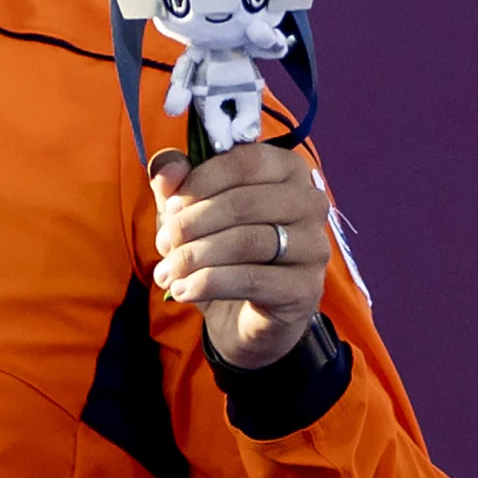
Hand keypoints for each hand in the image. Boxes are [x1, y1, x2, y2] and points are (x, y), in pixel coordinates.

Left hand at [151, 140, 328, 367]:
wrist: (241, 315)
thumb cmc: (221, 251)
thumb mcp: (190, 211)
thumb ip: (175, 183)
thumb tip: (166, 171)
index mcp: (288, 170)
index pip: (246, 162)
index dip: (201, 181)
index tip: (171, 208)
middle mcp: (310, 203)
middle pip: (244, 203)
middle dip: (192, 225)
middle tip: (163, 245)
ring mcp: (314, 246)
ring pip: (246, 241)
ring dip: (195, 257)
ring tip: (166, 272)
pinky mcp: (305, 288)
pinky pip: (251, 279)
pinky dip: (208, 283)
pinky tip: (183, 291)